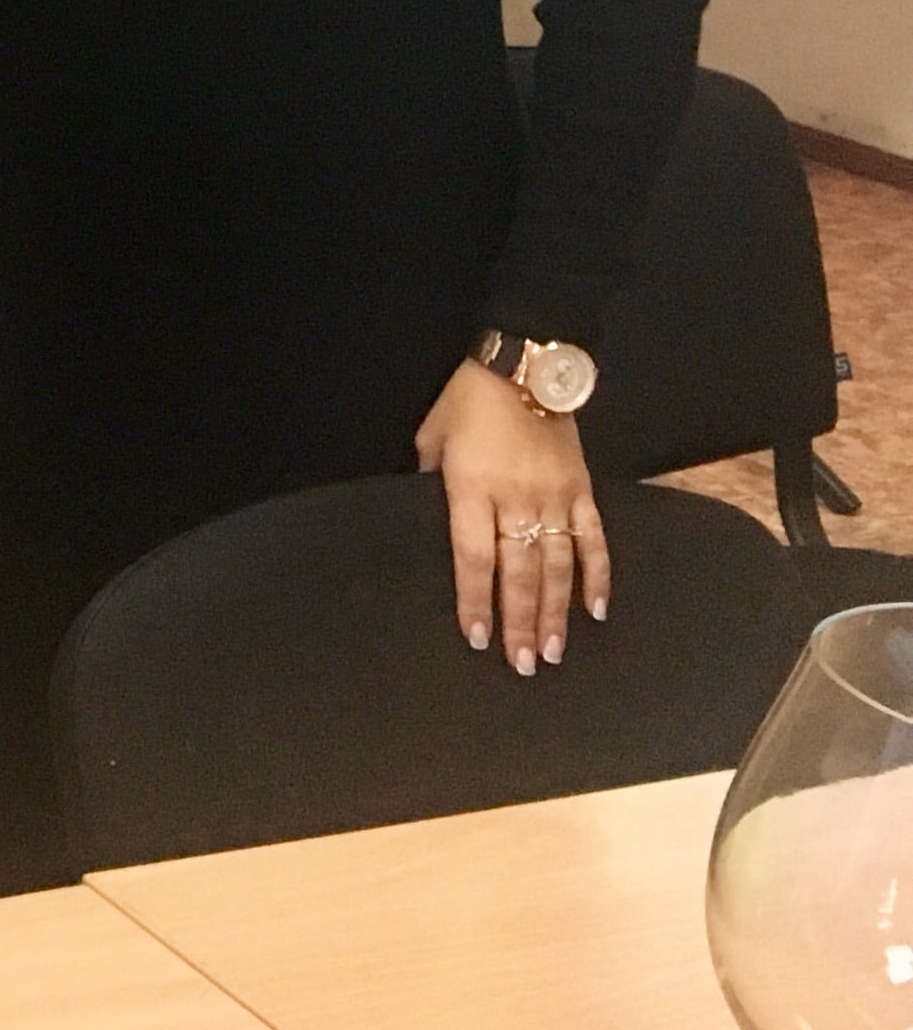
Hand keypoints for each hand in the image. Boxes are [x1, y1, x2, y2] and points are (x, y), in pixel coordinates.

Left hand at [417, 358, 607, 674]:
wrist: (524, 364)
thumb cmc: (468, 399)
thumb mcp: (431, 436)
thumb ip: (431, 479)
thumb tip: (431, 516)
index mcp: (472, 489)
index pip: (472, 559)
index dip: (476, 601)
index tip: (478, 638)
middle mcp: (516, 500)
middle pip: (518, 573)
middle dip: (520, 622)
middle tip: (522, 665)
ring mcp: (555, 497)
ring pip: (558, 566)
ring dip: (556, 613)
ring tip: (553, 652)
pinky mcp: (583, 489)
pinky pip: (594, 539)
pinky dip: (598, 576)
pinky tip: (597, 609)